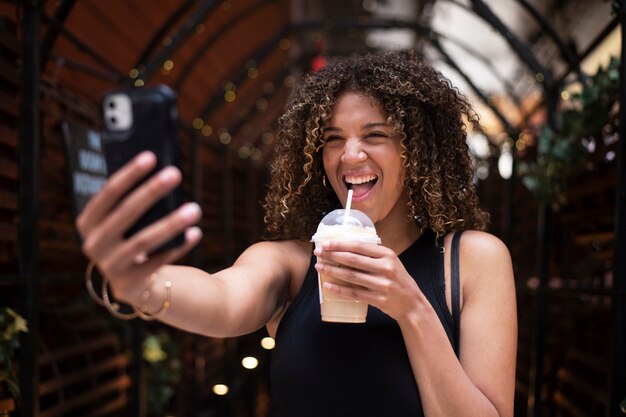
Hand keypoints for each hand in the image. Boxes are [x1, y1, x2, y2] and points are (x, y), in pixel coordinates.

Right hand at [76, 151, 202, 301]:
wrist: (136, 283)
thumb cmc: (136, 238)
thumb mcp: (130, 221)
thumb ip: (137, 201)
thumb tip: (164, 172)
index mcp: (88, 222)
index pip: (108, 193)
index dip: (129, 174)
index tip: (151, 156)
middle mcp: (93, 245)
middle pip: (126, 213)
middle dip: (151, 191)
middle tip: (176, 173)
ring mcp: (110, 267)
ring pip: (143, 240)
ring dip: (171, 222)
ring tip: (195, 208)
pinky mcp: (130, 286)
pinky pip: (158, 262)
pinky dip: (178, 246)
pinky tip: (195, 232)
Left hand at [313, 240, 420, 319]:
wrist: (412, 303)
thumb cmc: (397, 279)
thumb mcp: (390, 262)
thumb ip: (373, 254)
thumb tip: (345, 246)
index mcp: (387, 255)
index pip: (359, 246)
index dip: (340, 244)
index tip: (326, 243)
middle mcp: (386, 268)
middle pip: (353, 260)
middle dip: (332, 255)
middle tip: (318, 253)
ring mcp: (382, 285)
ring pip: (351, 276)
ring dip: (332, 271)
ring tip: (319, 267)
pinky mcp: (378, 299)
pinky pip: (354, 293)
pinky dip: (339, 289)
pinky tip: (328, 286)